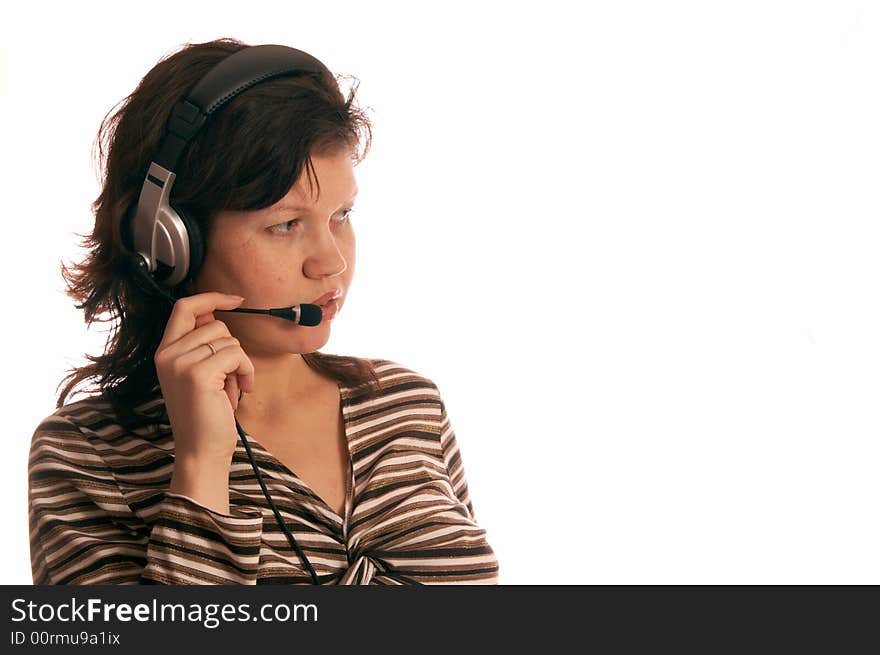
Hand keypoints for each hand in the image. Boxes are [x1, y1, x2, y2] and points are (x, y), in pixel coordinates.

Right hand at [154, 292, 255, 464]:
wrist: (201, 450)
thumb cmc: (207, 414)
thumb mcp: (200, 373)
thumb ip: (203, 346)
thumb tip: (216, 314)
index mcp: (165, 352)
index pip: (184, 307)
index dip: (211, 297)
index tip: (236, 300)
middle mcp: (167, 354)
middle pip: (217, 325)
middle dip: (232, 350)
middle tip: (228, 379)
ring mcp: (180, 363)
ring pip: (229, 340)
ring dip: (240, 364)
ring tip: (229, 389)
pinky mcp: (198, 374)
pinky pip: (236, 355)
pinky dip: (246, 371)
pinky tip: (240, 391)